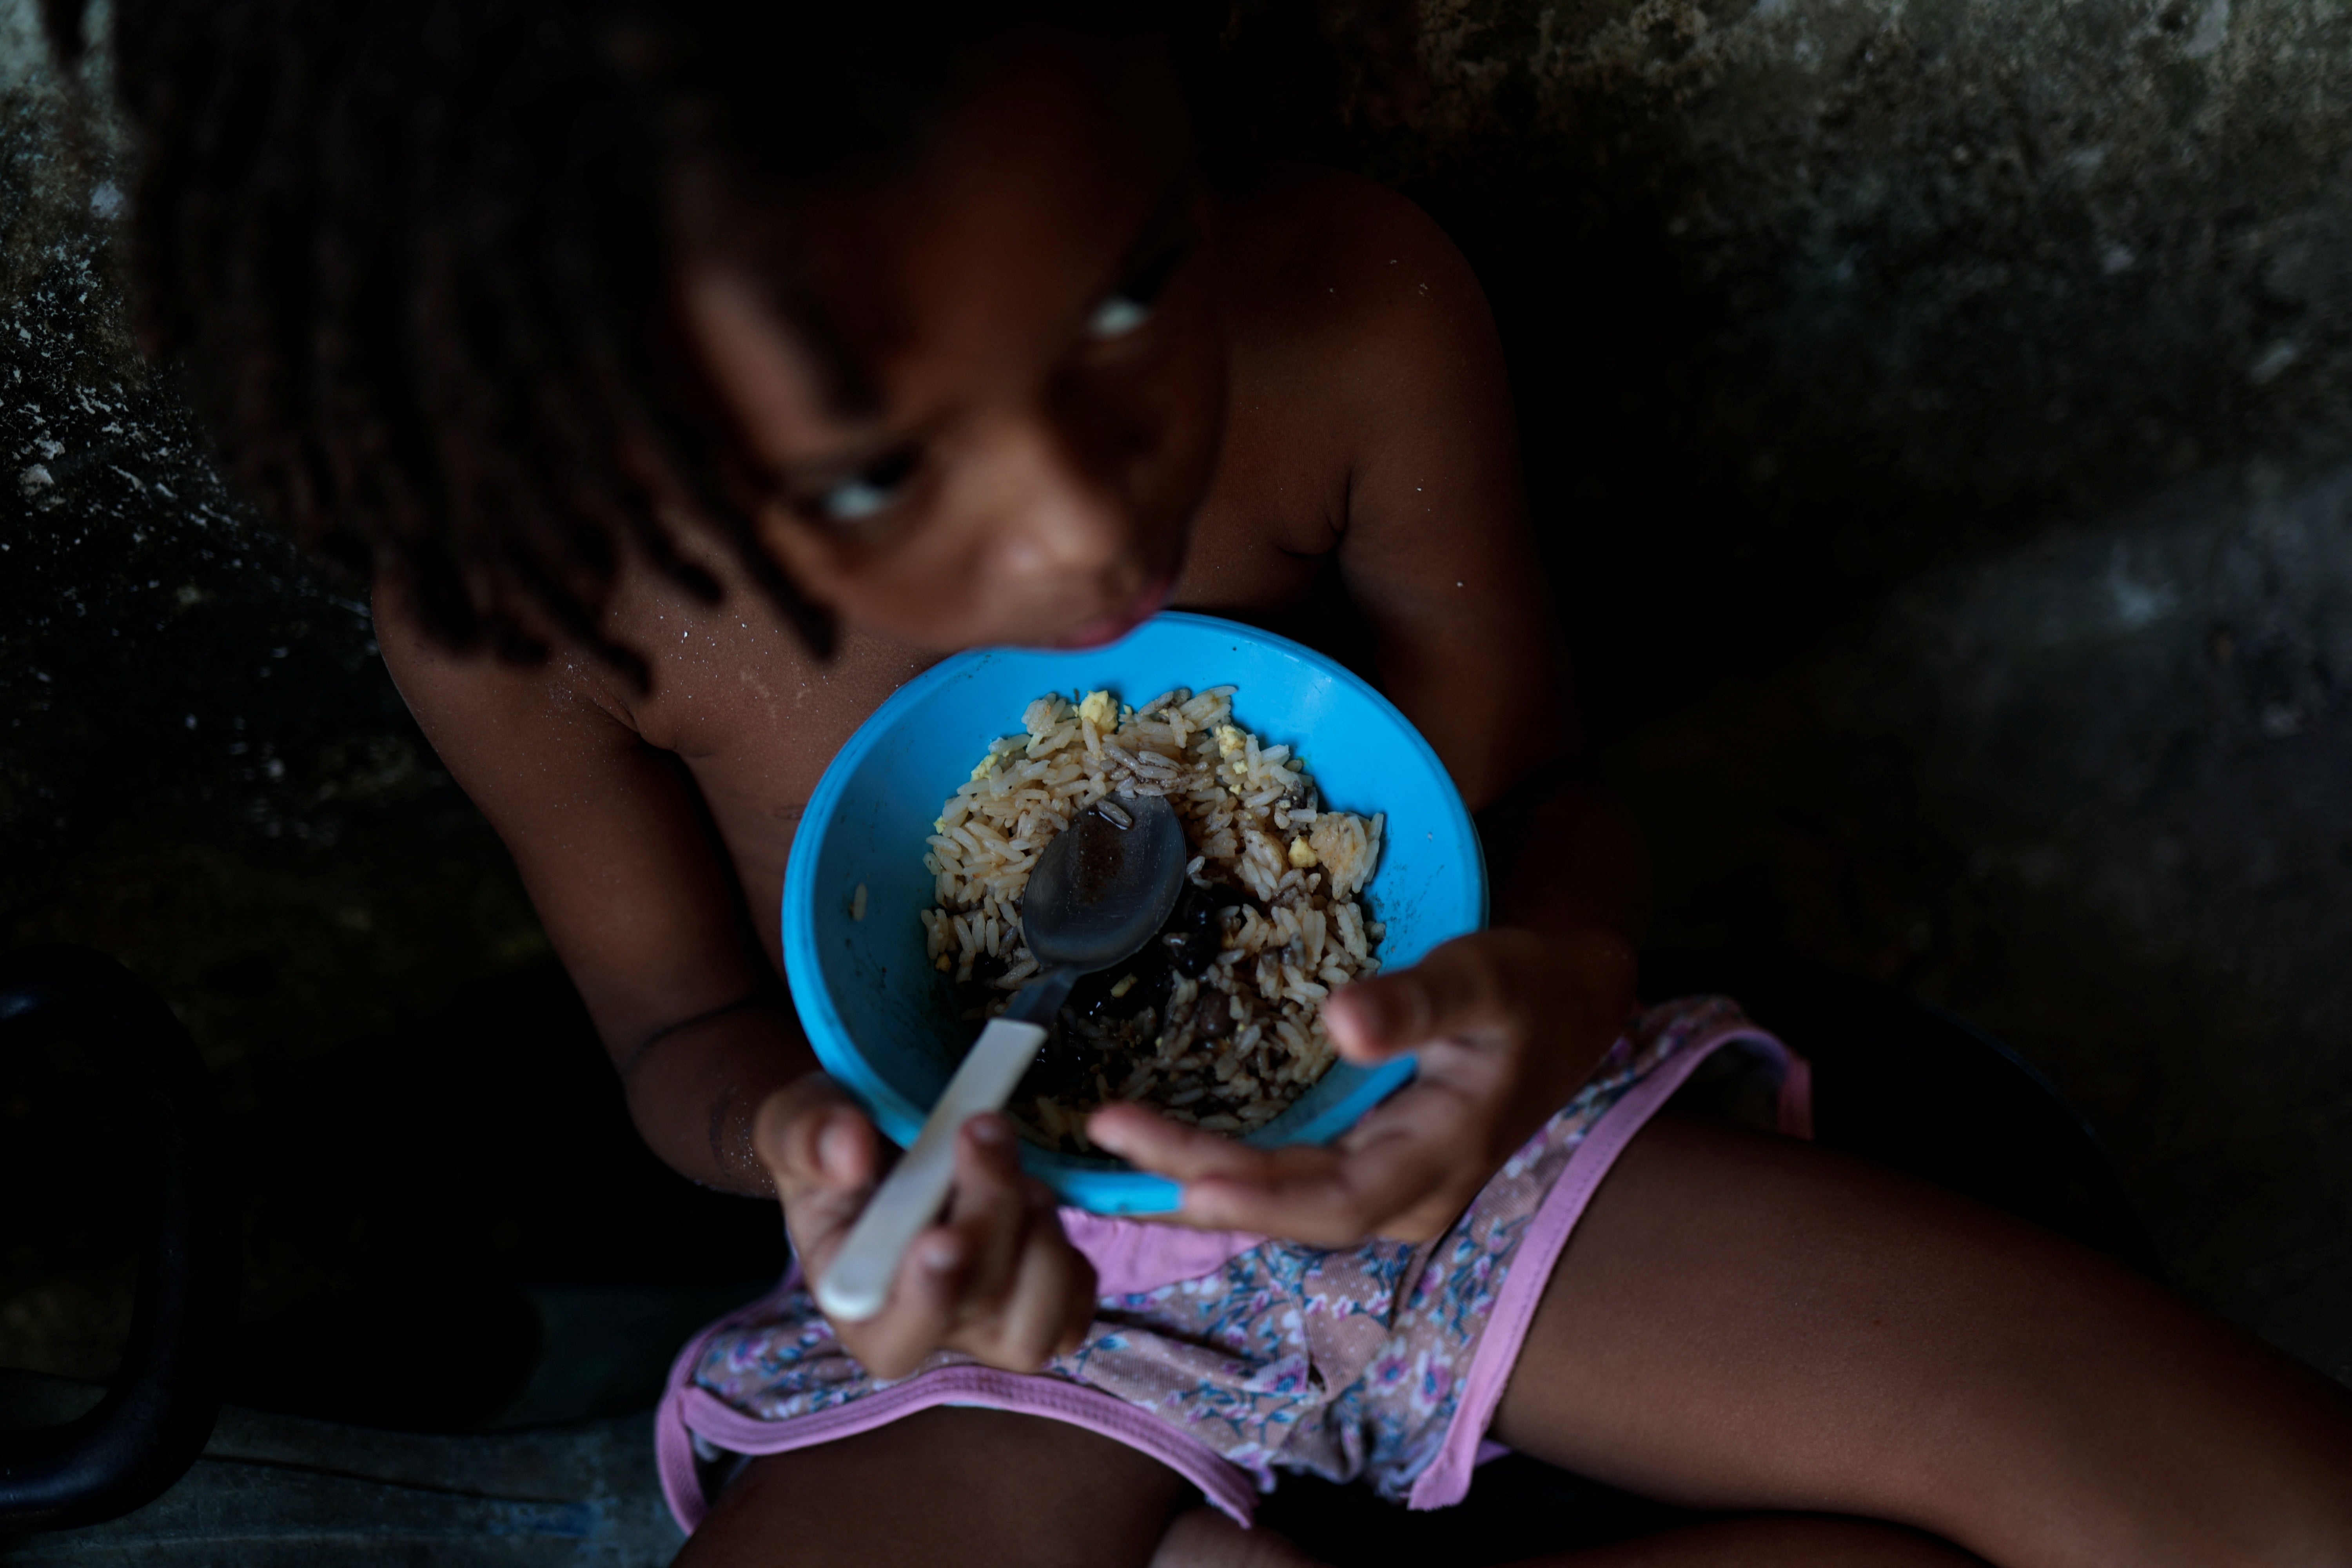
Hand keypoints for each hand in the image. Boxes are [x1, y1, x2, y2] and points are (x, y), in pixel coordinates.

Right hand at [756, 1075, 1098, 1379]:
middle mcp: (928, 1324)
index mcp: (858, 1304)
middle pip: (980, 1310)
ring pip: (1039, 1317)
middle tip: (981, 1131)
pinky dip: (1072, 1250)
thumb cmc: (832, 1146)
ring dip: (1037, 1230)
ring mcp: (988, 1315)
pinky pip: (1077, 1296)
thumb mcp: (797, 1124)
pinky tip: (1039, 1197)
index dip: (926, 1301)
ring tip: (1012, 1164)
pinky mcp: (1036, 1291)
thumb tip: (847, 1152)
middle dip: (990, 1213)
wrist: (879, 1141)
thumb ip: (806, 1137)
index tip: (942, 1238)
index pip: (894, 1340)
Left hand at [1087, 927, 1633, 1246]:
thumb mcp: (1487, 981)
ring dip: (1187, 1184)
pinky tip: (1148, 1153)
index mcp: (1436, 1160)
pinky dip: (1212, 1170)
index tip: (1180, 1175)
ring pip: (1272, 1202)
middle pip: (1285, 1208)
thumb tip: (1343, 1022)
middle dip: (1192, 1185)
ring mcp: (1379, 1187)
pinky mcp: (1357, 1165)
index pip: (1333, 1199)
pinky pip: (1275, 1180)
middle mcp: (1403, 1195)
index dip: (1258, 1193)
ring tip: (1094, 1165)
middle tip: (1101, 1146)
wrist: (1567, 1009)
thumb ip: (1420, 1002)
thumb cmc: (1529, 990)